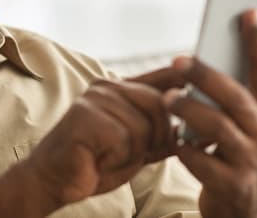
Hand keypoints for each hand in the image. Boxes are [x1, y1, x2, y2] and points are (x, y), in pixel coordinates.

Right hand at [0, 67, 186, 217]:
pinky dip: (117, 157)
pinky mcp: (86, 116)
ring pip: (144, 125)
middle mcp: (107, 87)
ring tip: (110, 157)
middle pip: (160, 104)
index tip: (202, 91)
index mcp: (119, 89)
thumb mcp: (137, 147)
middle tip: (133, 154)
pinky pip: (124, 138)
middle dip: (157, 136)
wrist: (54, 180)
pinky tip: (99, 160)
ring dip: (133, 151)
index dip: (184, 81)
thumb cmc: (94, 163)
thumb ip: (163, 134)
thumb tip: (199, 128)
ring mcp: (95, 99)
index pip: (162, 76)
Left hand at [165, 10, 256, 217]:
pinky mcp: (234, 185)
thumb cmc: (243, 159)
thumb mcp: (252, 129)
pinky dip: (184, 148)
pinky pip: (201, 161)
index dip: (256, 41)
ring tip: (168, 99)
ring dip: (189, 110)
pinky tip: (174, 141)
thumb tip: (204, 60)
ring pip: (218, 127)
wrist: (251, 215)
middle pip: (236, 96)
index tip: (246, 12)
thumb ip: (237, 99)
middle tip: (179, 60)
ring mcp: (252, 161)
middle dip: (206, 75)